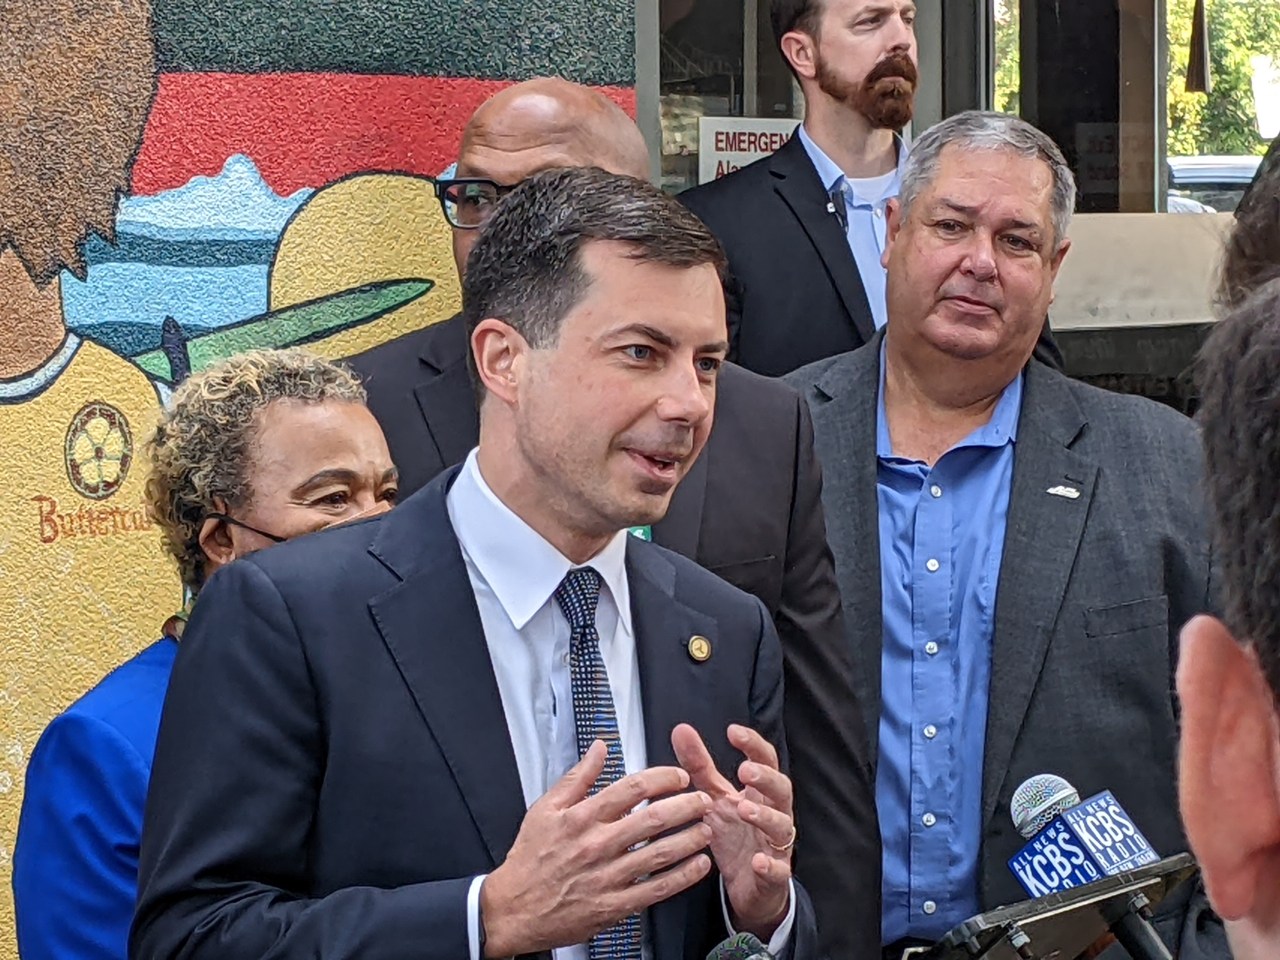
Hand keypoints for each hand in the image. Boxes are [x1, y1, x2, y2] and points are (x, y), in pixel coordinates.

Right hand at [480, 741, 713, 956]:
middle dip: (686, 805)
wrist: (513, 908)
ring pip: (659, 853)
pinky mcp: (613, 905)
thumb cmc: (529, 859)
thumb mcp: (545, 808)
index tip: (679, 777)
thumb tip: (599, 749)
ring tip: (707, 828)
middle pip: (653, 819)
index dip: (663, 778)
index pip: (632, 788)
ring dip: (690, 839)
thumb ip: (577, 776)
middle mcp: (597, 844)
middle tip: (703, 799)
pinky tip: (698, 866)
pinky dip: (682, 877)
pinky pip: (655, 889)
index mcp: (582, 817)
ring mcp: (607, 876)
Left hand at [671, 723, 793, 940]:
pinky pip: (779, 869)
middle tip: (744, 770)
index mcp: (760, 793)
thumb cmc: (735, 836)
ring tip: (744, 809)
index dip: (753, 745)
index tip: (733, 731)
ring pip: (782, 826)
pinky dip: (770, 865)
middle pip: (781, 789)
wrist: (749, 886)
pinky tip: (758, 861)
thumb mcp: (715, 798)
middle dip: (766, 778)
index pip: (765, 761)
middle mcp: (774, 813)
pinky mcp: (775, 874)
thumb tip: (681, 730)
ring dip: (766, 816)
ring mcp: (777, 844)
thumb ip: (700, 766)